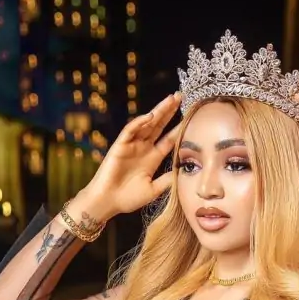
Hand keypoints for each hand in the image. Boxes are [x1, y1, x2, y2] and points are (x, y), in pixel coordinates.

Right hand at [79, 93, 181, 216]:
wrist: (107, 202)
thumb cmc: (128, 198)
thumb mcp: (154, 190)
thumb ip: (168, 180)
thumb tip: (185, 171)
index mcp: (152, 158)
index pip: (169, 139)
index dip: (179, 128)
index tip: (191, 117)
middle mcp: (143, 148)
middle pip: (159, 126)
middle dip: (169, 111)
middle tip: (180, 96)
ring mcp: (131, 146)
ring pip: (146, 124)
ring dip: (158, 111)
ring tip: (170, 99)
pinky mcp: (119, 146)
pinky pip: (130, 130)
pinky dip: (139, 122)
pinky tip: (150, 116)